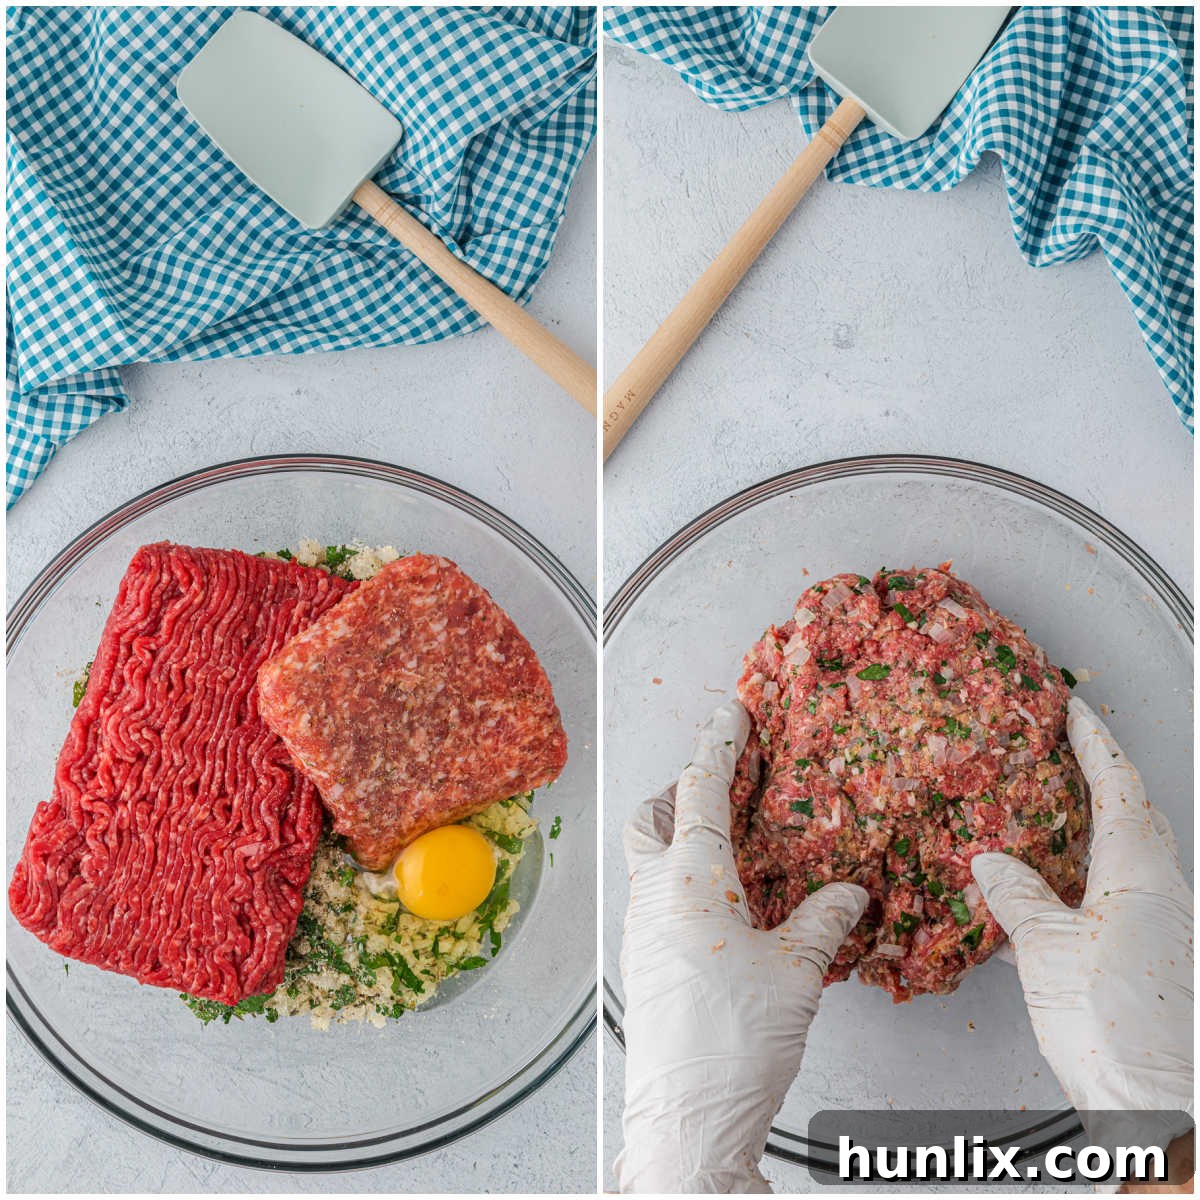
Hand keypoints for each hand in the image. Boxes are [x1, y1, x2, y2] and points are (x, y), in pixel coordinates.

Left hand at [615, 701, 867, 1192]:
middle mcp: (654, 892)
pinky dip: (678, 878)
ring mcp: (640, 926)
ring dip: (674, 834)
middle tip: (716, 784)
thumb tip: (848, 892)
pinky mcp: (641, 959)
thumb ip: (823, 919)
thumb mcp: (797, 970)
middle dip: (676, 788)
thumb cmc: (734, 1040)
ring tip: (723, 843)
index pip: (699, 788)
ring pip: (645, 856)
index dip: (719, 743)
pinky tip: (718, 903)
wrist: (687, 1116)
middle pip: (648, 815)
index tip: (731, 713)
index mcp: (690, 877)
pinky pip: (653, 896)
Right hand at [972, 697, 1192, 1178]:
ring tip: (1057, 808)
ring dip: (1099, 822)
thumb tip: (993, 862)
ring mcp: (1165, 926)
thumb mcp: (1046, 949)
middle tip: (1066, 749)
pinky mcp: (1156, 958)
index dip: (1093, 744)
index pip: (1118, 788)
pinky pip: (1126, 891)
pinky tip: (1062, 888)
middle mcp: (1163, 891)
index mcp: (1140, 874)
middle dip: (1104, 775)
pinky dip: (1094, 870)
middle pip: (1137, 814)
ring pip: (1133, 854)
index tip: (1072, 709)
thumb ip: (1018, 896)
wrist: (1159, 1102)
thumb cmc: (1109, 1021)